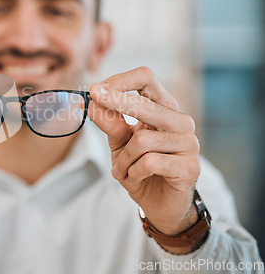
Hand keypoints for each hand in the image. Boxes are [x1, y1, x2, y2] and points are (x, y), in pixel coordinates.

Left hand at [88, 67, 200, 242]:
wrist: (158, 204)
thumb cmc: (139, 167)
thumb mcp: (118, 143)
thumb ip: (110, 123)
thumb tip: (93, 102)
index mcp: (162, 108)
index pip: (146, 79)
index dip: (121, 80)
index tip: (96, 88)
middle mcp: (179, 121)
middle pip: (147, 102)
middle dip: (116, 101)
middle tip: (93, 99)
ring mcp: (189, 143)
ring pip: (143, 140)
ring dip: (123, 158)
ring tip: (122, 169)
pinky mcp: (190, 166)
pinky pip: (150, 162)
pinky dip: (133, 172)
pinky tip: (136, 178)